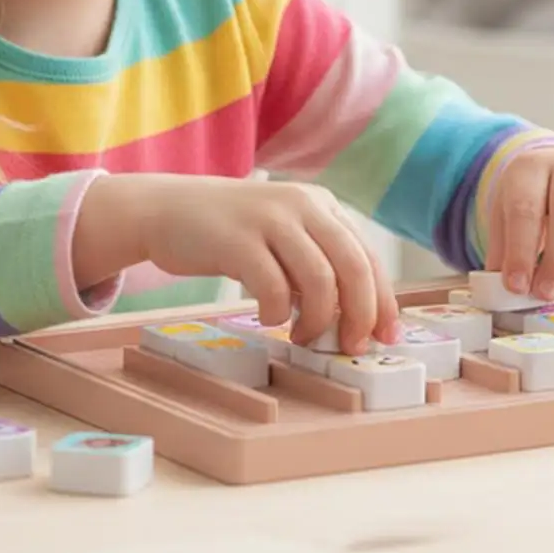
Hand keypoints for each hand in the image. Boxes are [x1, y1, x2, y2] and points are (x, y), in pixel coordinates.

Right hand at [75, 174, 399, 354]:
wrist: (166, 209)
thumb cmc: (232, 233)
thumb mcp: (283, 234)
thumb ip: (317, 263)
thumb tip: (352, 319)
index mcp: (322, 205)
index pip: (367, 256)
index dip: (383, 301)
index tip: (387, 337)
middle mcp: (303, 205)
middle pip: (353, 268)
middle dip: (360, 316)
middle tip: (350, 347)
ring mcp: (270, 219)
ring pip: (319, 280)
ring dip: (318, 320)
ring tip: (303, 337)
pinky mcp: (237, 239)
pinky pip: (274, 287)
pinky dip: (278, 312)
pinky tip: (269, 318)